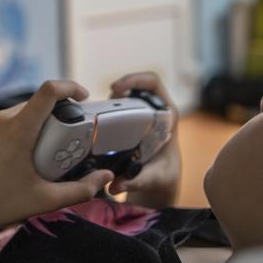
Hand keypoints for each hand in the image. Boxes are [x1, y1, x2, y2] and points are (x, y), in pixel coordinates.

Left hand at [0, 81, 113, 262]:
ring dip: (40, 123)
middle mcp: (1, 120)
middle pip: (37, 103)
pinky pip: (6, 124)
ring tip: (51, 150)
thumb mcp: (45, 200)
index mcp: (18, 129)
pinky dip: (23, 131)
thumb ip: (81, 189)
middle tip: (73, 135)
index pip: (48, 91)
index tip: (84, 96)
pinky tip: (26, 157)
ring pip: (21, 113)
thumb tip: (106, 177)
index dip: (70, 87)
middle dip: (58, 113)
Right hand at [108, 72, 180, 208]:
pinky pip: (119, 106)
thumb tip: (116, 184)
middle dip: (117, 89)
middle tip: (103, 105)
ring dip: (111, 100)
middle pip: (135, 85)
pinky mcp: (132, 120)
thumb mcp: (155, 179)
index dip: (136, 78)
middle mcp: (155, 110)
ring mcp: (143, 114)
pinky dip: (107, 109)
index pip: (153, 83)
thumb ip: (138, 181)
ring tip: (98, 114)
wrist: (161, 180)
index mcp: (166, 115)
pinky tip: (96, 120)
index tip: (117, 88)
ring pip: (125, 95)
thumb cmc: (163, 176)